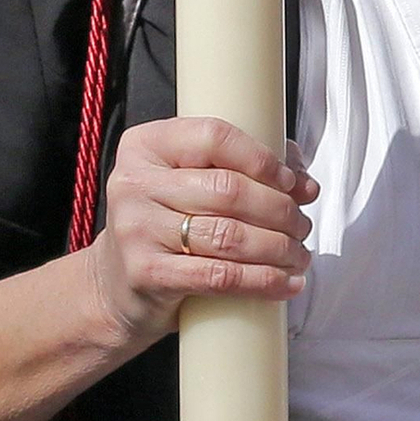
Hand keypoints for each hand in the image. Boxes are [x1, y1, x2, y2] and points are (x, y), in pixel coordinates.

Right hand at [84, 118, 317, 356]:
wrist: (115, 284)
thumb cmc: (165, 224)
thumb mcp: (190, 182)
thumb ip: (242, 167)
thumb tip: (304, 183)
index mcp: (147, 145)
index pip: (215, 136)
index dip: (263, 159)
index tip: (291, 182)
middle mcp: (135, 182)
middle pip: (229, 190)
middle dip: (281, 210)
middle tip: (301, 225)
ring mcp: (137, 229)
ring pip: (230, 235)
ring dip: (279, 248)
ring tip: (298, 254)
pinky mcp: (146, 274)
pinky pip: (219, 276)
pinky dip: (263, 281)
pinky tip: (286, 283)